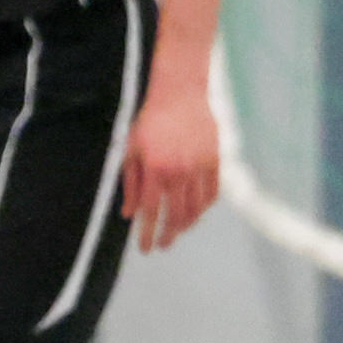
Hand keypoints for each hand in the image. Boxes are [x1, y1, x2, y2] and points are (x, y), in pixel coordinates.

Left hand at [122, 84, 219, 251]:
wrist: (179, 94)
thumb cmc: (150, 122)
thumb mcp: (131, 150)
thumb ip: (130, 184)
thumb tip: (128, 214)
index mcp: (154, 169)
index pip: (150, 211)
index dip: (146, 233)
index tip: (145, 248)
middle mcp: (178, 171)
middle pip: (175, 215)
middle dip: (168, 235)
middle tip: (163, 245)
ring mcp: (198, 167)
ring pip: (196, 208)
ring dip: (186, 225)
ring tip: (178, 231)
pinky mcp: (214, 161)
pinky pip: (212, 193)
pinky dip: (204, 208)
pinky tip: (196, 213)